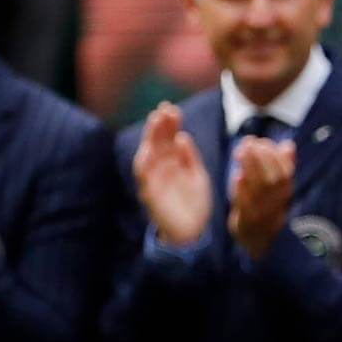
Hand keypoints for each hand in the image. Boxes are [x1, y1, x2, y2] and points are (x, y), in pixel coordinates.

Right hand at [133, 103, 211, 245]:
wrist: (193, 234)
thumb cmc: (195, 204)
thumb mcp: (197, 176)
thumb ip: (190, 158)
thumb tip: (182, 136)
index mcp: (174, 163)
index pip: (169, 139)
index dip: (170, 125)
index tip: (173, 109)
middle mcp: (161, 170)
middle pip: (158, 143)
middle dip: (160, 125)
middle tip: (164, 108)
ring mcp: (154, 181)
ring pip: (148, 155)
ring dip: (150, 138)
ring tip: (155, 122)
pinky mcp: (150, 195)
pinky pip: (144, 178)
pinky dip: (144, 164)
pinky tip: (147, 150)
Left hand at [228, 137, 294, 258]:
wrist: (262, 240)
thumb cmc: (268, 206)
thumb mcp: (280, 187)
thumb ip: (284, 165)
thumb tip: (288, 145)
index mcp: (285, 191)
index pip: (285, 171)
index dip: (273, 154)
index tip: (260, 141)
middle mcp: (276, 202)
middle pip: (272, 179)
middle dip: (260, 158)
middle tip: (248, 142)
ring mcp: (262, 212)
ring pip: (258, 189)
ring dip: (249, 169)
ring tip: (238, 152)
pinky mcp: (246, 221)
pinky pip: (245, 205)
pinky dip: (242, 191)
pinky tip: (237, 176)